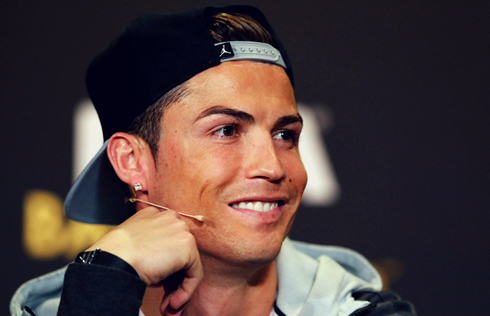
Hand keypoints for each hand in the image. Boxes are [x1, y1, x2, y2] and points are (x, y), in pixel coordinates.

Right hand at [87, 206, 202, 310]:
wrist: (114, 259)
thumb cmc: (116, 255)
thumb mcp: (133, 243)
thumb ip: (151, 246)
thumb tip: (162, 268)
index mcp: (155, 215)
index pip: (168, 241)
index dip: (165, 264)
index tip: (159, 282)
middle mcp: (170, 218)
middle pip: (179, 252)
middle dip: (173, 277)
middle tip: (165, 297)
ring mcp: (181, 230)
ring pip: (188, 264)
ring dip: (178, 287)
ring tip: (168, 304)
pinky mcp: (188, 247)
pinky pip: (194, 273)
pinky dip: (186, 291)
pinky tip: (173, 302)